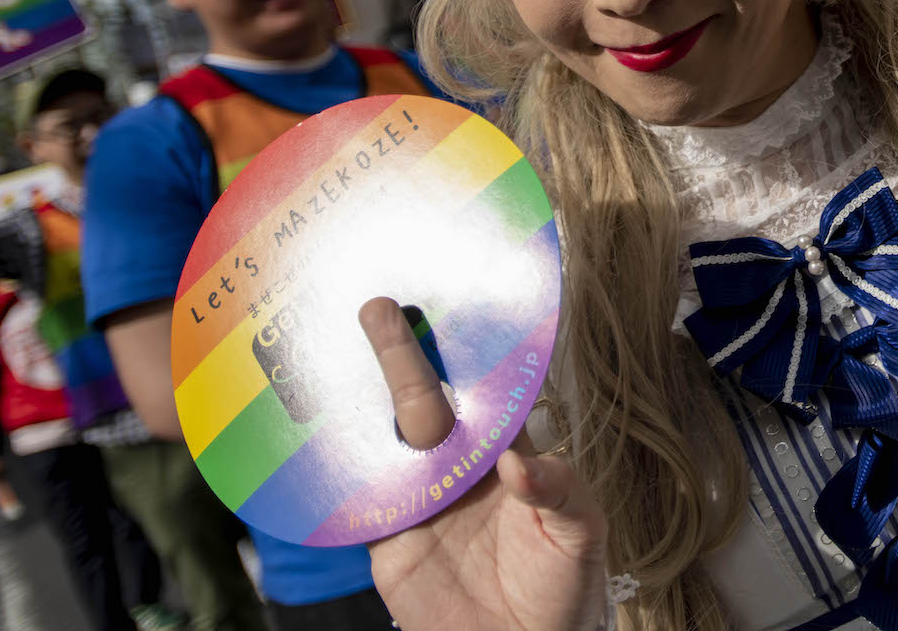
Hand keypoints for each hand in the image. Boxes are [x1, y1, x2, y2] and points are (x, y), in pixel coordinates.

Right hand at [358, 298, 608, 630]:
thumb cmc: (564, 590)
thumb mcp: (581, 534)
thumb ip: (558, 491)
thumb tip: (514, 463)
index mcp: (508, 453)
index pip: (486, 394)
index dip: (468, 355)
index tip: (447, 308)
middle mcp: (460, 467)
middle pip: (424, 402)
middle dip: (402, 354)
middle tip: (379, 307)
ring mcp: (421, 499)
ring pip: (387, 438)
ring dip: (362, 397)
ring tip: (336, 349)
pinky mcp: (388, 538)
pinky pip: (358, 498)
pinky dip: (336, 469)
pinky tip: (317, 428)